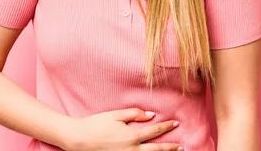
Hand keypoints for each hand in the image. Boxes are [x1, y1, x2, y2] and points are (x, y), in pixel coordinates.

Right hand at [65, 108, 181, 150]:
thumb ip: (134, 114)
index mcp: (132, 135)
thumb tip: (151, 115)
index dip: (166, 127)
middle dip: (170, 148)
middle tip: (181, 147)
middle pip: (156, 150)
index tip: (176, 123)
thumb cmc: (96, 124)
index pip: (154, 131)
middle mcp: (132, 150)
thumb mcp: (116, 115)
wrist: (79, 139)